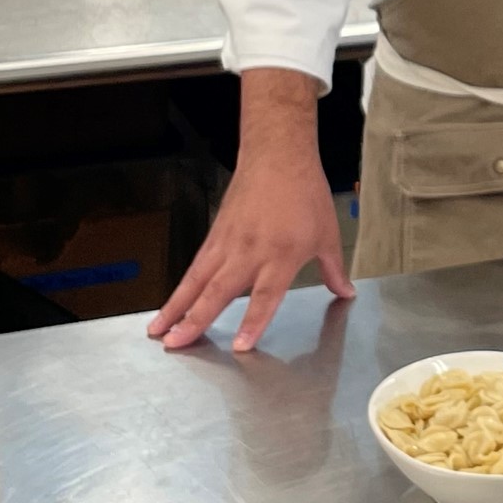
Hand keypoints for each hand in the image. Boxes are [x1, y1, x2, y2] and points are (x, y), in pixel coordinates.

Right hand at [149, 69, 352, 352]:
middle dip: (195, 321)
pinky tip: (171, 304)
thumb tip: (346, 293)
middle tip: (176, 344)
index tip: (239, 347)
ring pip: (196, 280)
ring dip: (176, 307)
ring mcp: (228, 242)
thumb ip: (334, 269)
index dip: (252, 322)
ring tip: (157, 331)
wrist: (278, 156)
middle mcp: (250, 251)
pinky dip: (181, 287)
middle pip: (218, 291)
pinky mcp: (215, 234)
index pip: (265, 296)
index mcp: (282, 254)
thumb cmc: (305, 193)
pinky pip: (196, 265)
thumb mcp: (328, 234)